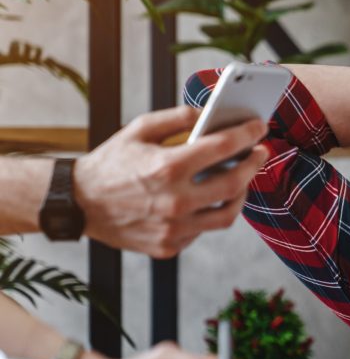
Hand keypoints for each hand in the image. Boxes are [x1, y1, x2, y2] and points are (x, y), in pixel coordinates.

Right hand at [75, 105, 269, 258]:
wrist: (78, 203)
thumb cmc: (110, 163)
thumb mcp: (138, 130)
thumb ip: (176, 118)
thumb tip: (209, 113)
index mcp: (167, 168)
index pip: (222, 147)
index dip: (247, 134)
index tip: (259, 127)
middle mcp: (174, 201)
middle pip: (234, 184)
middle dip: (254, 165)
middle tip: (261, 152)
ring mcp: (173, 228)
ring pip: (227, 214)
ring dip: (240, 194)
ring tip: (242, 180)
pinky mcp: (169, 245)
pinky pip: (203, 229)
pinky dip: (209, 212)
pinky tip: (209, 199)